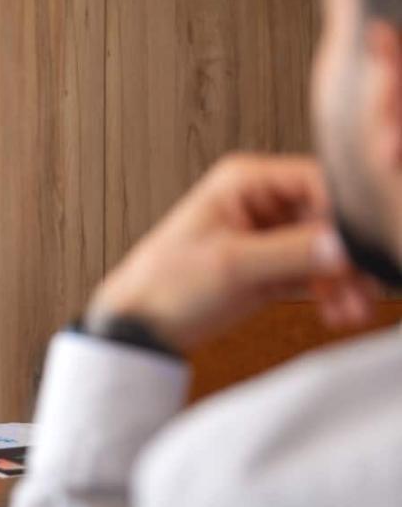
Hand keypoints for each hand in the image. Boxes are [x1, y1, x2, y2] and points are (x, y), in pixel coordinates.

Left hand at [88, 154, 376, 350]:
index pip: (316, 181)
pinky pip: (316, 272)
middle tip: (366, 288)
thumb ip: (290, 253)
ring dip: (344, 279)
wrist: (139, 325)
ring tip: (352, 310)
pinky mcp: (272, 265)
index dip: (345, 213)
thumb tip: (343, 245)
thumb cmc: (165, 284)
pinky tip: (338, 313)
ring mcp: (269, 234)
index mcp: (244, 181)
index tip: (366, 247)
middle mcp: (261, 201)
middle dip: (348, 256)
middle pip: (328, 218)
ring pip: (327, 249)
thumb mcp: (231, 265)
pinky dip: (330, 291)